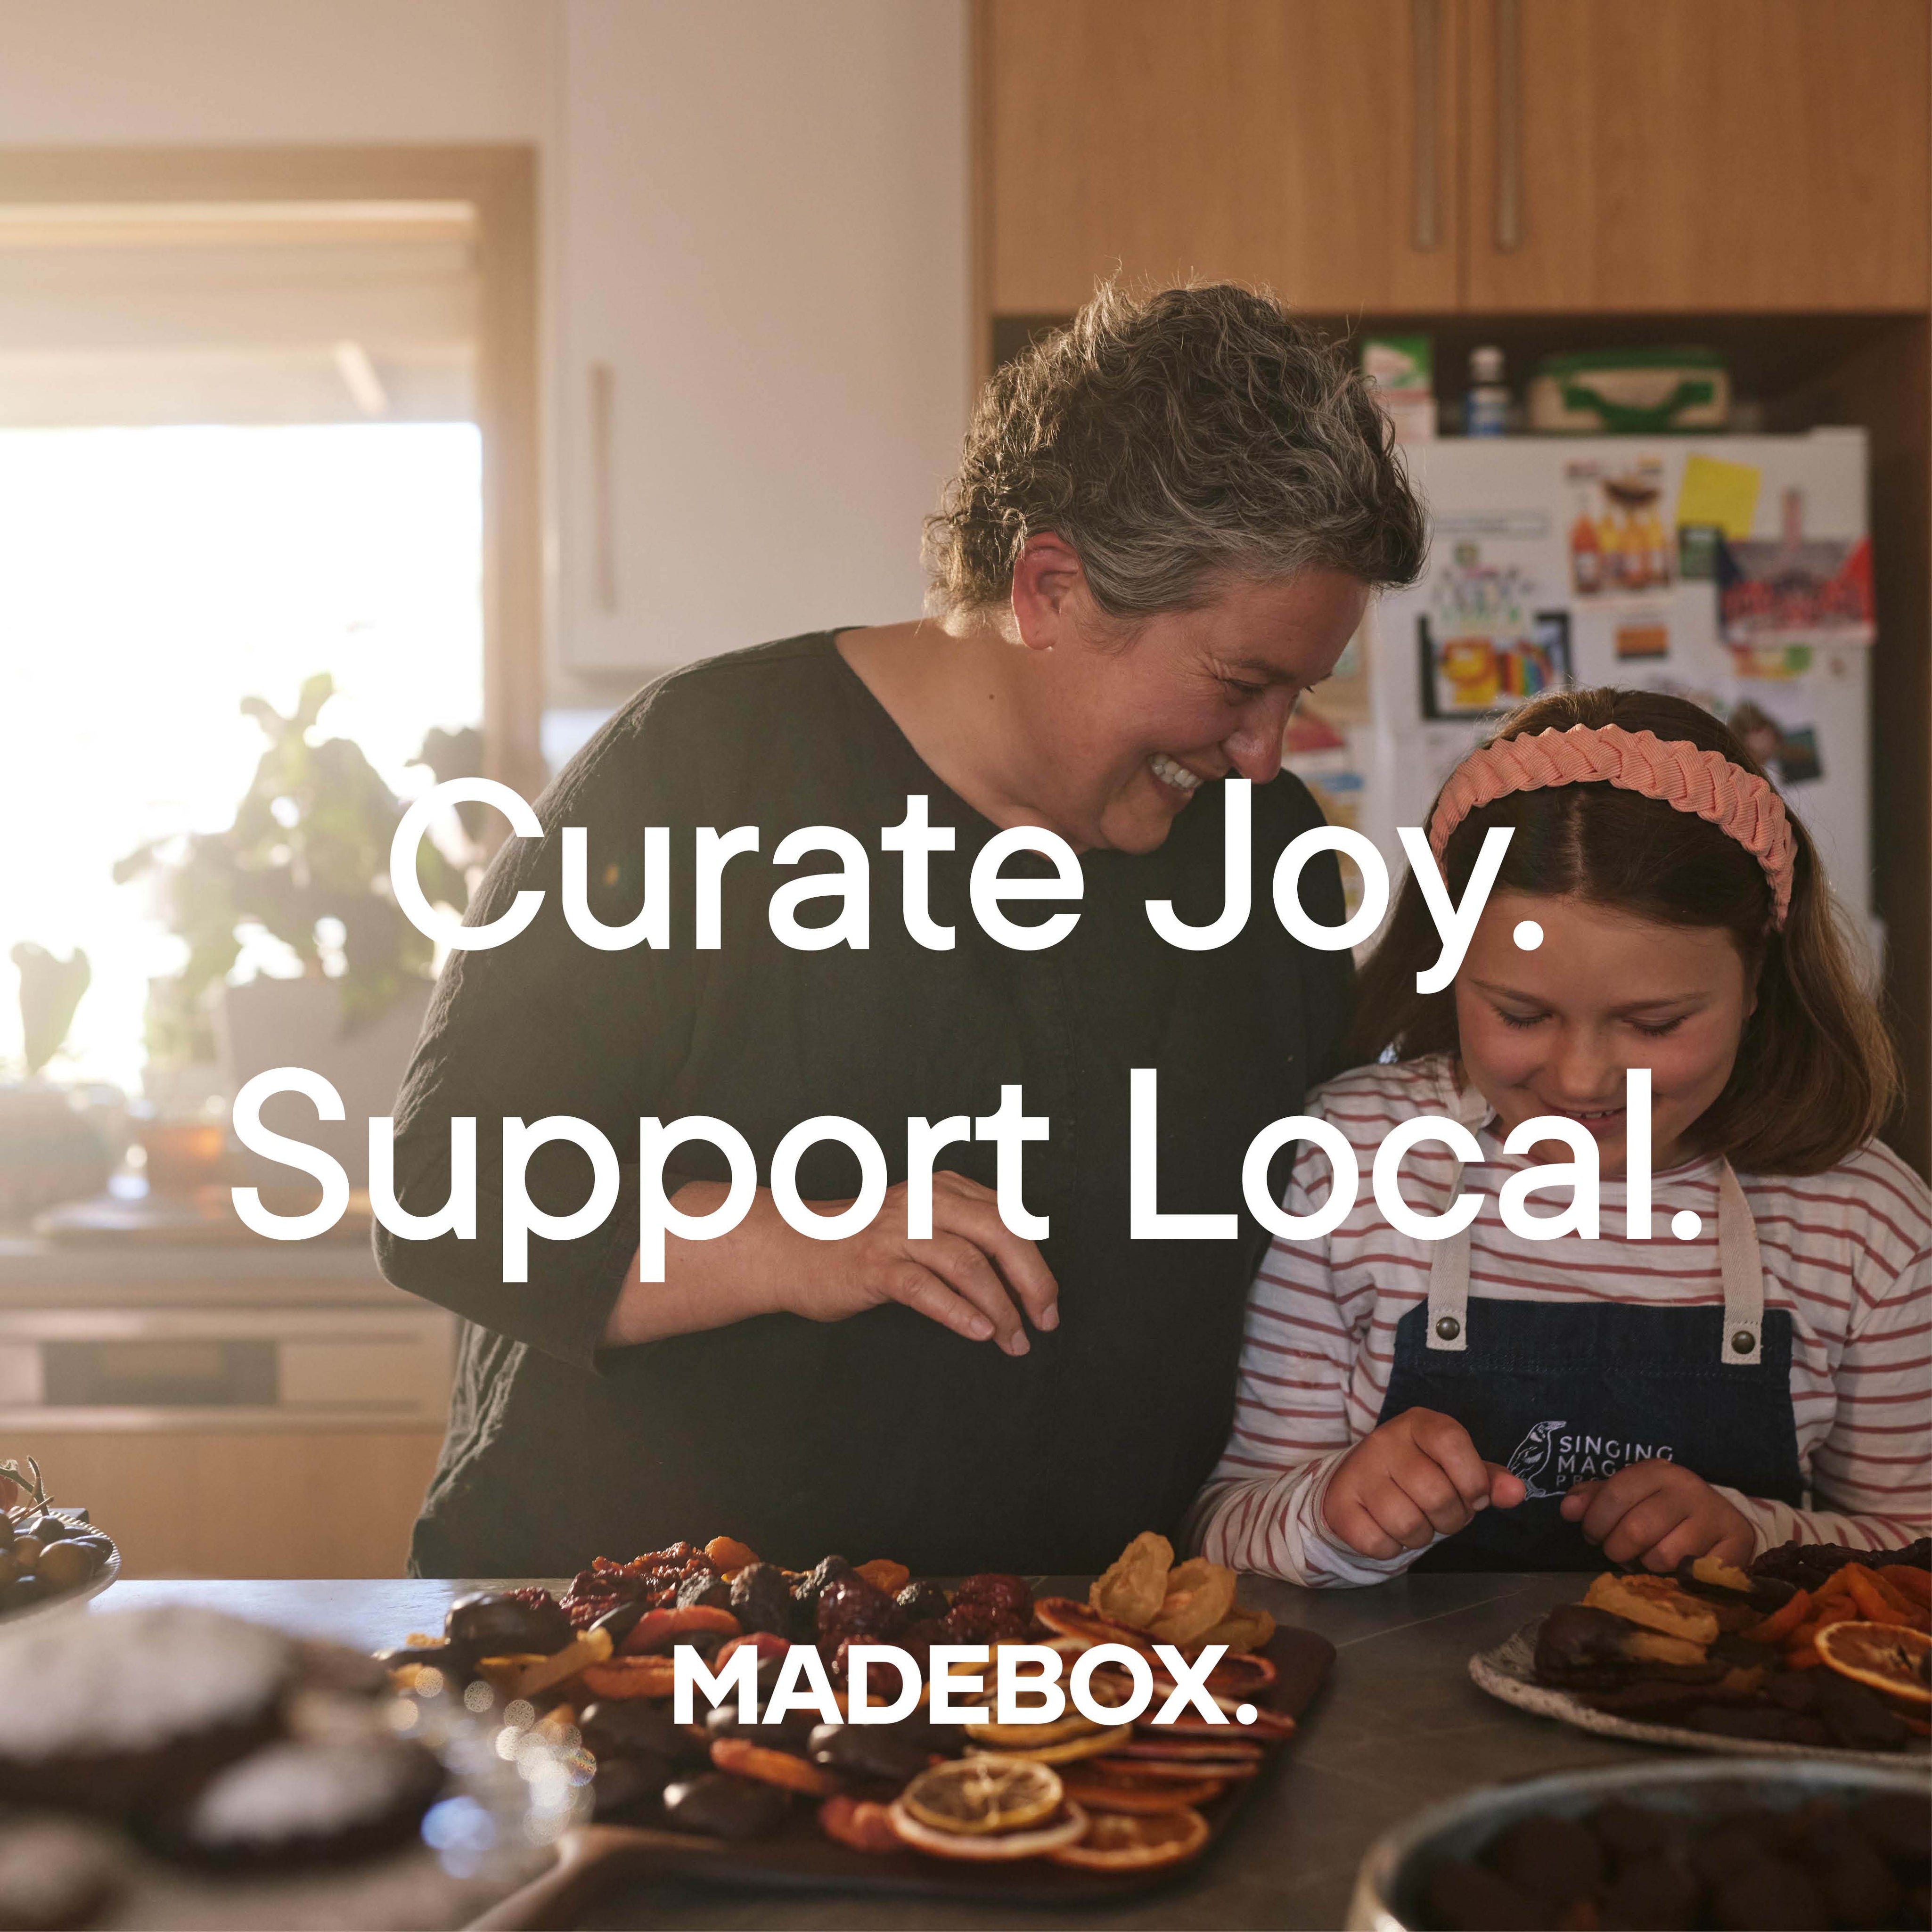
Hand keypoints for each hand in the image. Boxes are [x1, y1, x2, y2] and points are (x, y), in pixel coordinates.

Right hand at [785, 1169, 1057, 1353]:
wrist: (788, 1247)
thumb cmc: (859, 1243)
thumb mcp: (919, 1224)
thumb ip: (964, 1236)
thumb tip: (1020, 1279)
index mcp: (944, 1188)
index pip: (1009, 1219)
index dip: (1037, 1262)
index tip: (1047, 1300)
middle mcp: (925, 1202)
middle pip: (1000, 1234)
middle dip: (1033, 1281)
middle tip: (1045, 1319)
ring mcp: (898, 1232)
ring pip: (968, 1264)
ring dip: (1000, 1308)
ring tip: (1014, 1339)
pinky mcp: (874, 1265)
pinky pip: (926, 1288)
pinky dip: (959, 1312)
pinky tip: (979, 1332)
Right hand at [1322, 1408, 1525, 1558]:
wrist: (1356, 1483)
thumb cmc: (1417, 1474)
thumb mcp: (1454, 1467)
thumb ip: (1487, 1479)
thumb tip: (1517, 1492)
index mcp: (1418, 1424)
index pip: (1451, 1441)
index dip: (1472, 1478)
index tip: (1474, 1497)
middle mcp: (1384, 1441)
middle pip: (1436, 1494)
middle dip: (1450, 1519)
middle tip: (1442, 1515)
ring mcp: (1358, 1472)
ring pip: (1408, 1524)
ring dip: (1421, 1537)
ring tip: (1417, 1523)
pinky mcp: (1339, 1504)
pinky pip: (1378, 1543)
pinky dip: (1391, 1548)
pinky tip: (1388, 1532)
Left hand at [1559, 1460, 1753, 1570]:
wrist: (1721, 1520)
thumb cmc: (1663, 1508)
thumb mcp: (1629, 1495)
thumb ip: (1594, 1499)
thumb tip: (1567, 1509)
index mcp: (1658, 1471)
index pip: (1614, 1495)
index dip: (1595, 1521)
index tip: (1592, 1535)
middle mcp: (1688, 1489)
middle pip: (1636, 1530)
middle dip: (1616, 1549)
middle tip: (1617, 1552)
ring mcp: (1715, 1518)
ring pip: (1663, 1557)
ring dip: (1646, 1566)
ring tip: (1647, 1559)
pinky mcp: (1736, 1547)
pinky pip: (1693, 1576)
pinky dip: (1676, 1580)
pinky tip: (1674, 1571)